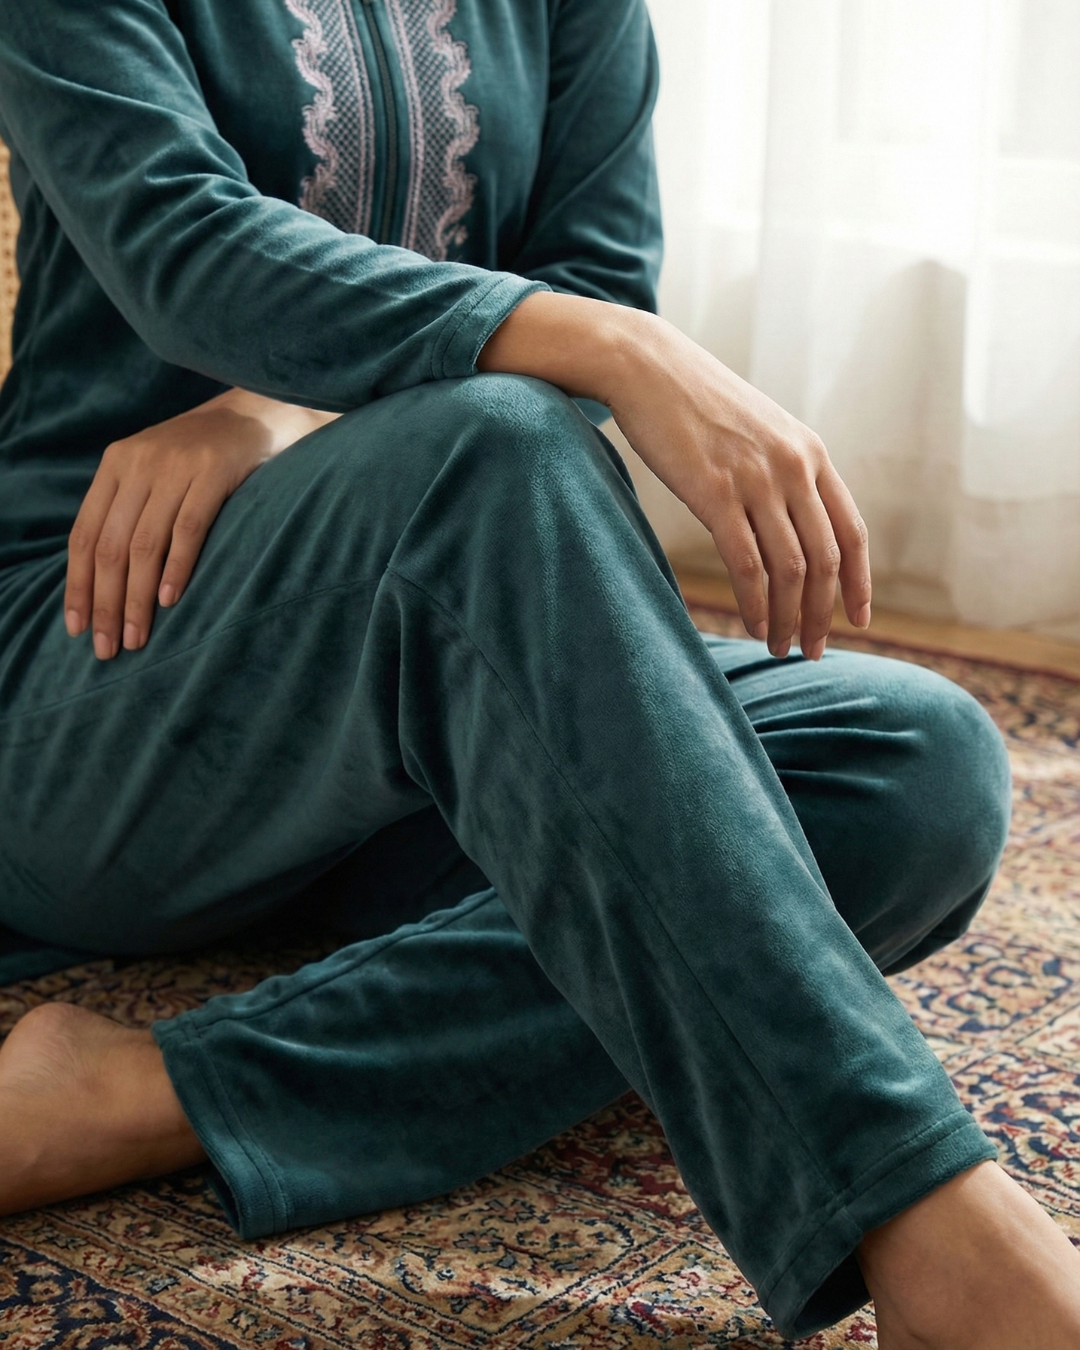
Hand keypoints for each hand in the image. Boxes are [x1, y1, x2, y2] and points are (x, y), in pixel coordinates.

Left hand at [65, 389, 338, 659]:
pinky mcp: (213, 473)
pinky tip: (168, 599)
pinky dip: (176, 567)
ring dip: (136, 597)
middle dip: (105, 601)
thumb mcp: (156, 473)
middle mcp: (138, 464)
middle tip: (108, 646)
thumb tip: (105, 580)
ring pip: (144, 543)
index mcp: (115, 465)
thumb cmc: (205, 458)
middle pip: (110, 545)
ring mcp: (176, 466)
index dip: (78, 584)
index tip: (76, 627)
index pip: (84, 534)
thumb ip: (130, 510)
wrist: (257, 416)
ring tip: (136, 636)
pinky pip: (188, 528)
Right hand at [604, 315, 869, 659]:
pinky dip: (757, 604)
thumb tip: (789, 522)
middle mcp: (794, 467)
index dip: (859, 583)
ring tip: (781, 647)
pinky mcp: (716, 493)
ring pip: (792, 569)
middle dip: (825, 615)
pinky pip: (748, 564)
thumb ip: (782, 472)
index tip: (857, 621)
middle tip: (813, 651)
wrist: (646, 366)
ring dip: (791, 618)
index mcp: (811, 453)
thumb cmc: (694, 403)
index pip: (852, 532)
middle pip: (826, 560)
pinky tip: (755, 626)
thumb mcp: (758, 430)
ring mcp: (757, 480)